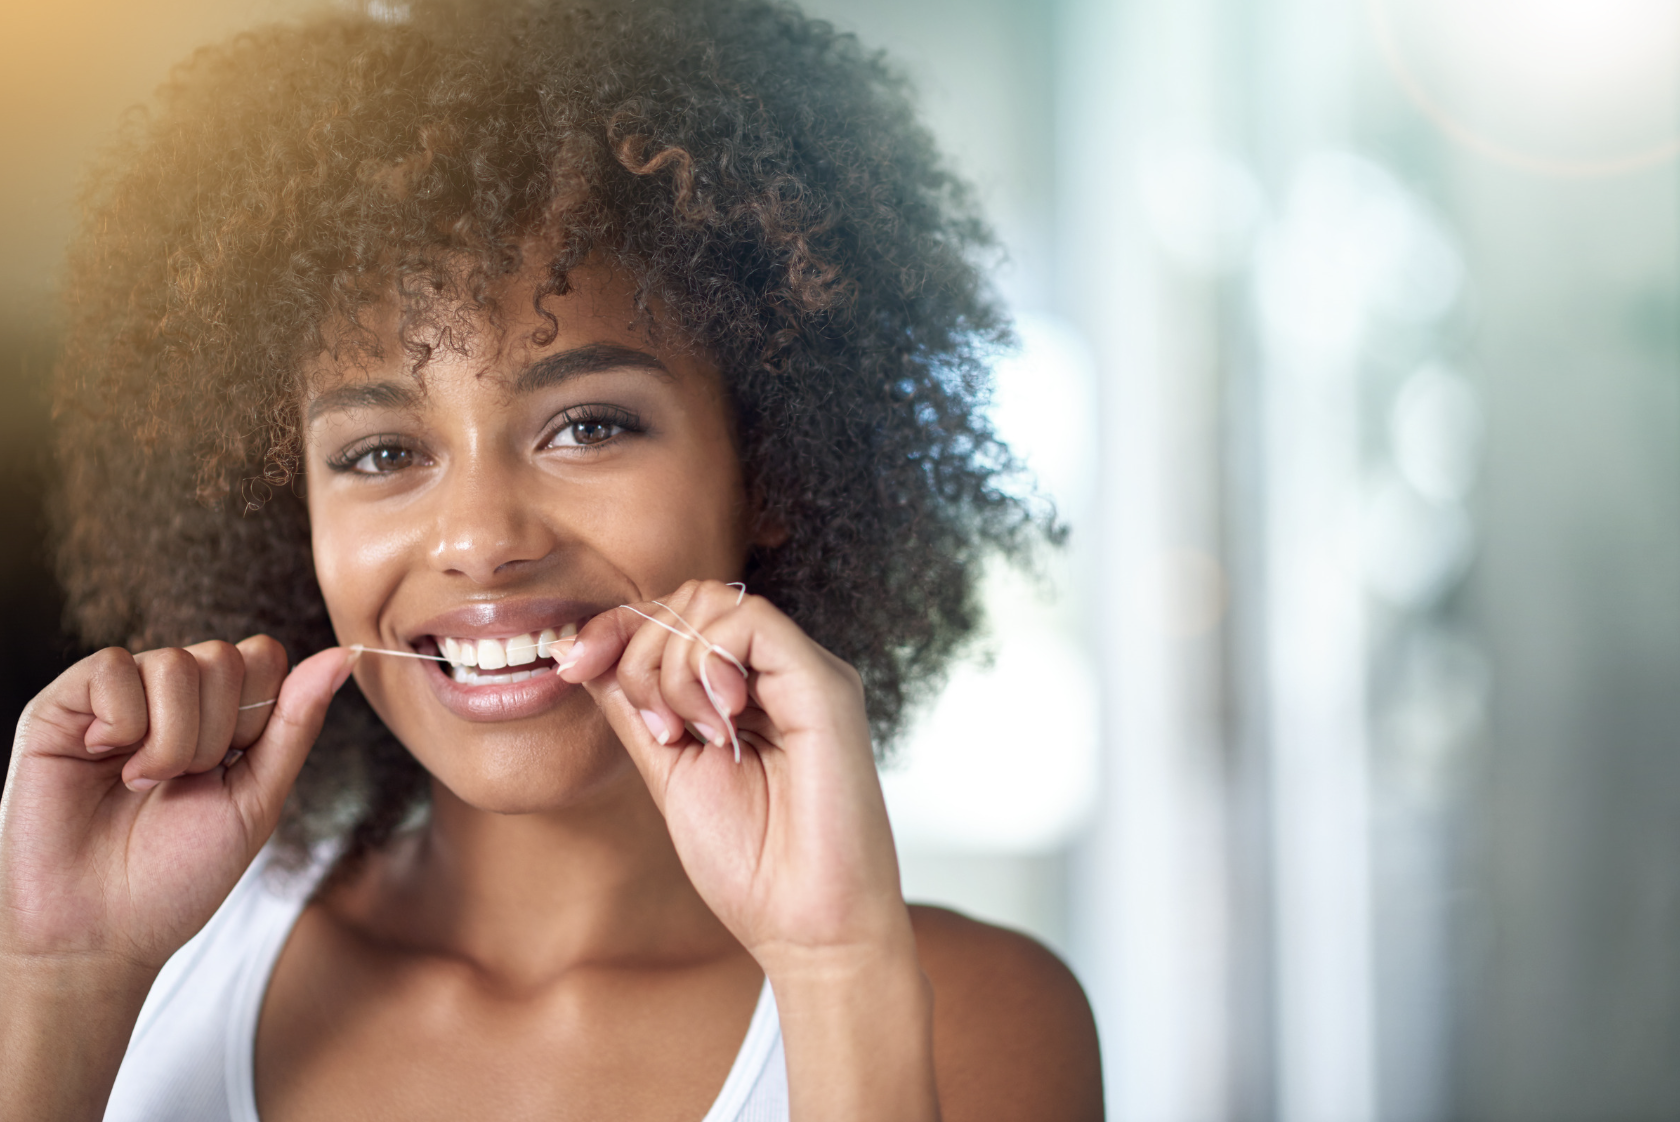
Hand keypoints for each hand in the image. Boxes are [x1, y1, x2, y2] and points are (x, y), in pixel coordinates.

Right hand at [0, 638, 354, 971]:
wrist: (101, 930)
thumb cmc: (180, 874)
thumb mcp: (258, 798)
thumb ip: (297, 722)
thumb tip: (343, 654)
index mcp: (222, 714)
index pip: (263, 656)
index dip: (259, 711)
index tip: (232, 767)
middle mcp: (170, 697)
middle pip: (224, 658)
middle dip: (217, 735)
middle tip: (181, 785)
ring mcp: (118, 697)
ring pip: (174, 662)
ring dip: (172, 740)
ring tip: (144, 784)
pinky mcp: (63, 704)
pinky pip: (112, 666)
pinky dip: (121, 722)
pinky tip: (103, 759)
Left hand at [559, 580, 911, 970]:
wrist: (806, 930)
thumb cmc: (752, 866)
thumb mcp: (668, 771)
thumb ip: (635, 709)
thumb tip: (585, 655)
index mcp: (749, 688)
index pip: (678, 615)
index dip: (616, 628)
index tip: (570, 665)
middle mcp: (782, 671)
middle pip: (691, 598)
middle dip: (639, 650)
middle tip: (654, 728)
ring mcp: (807, 673)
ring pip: (713, 602)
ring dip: (670, 666)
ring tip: (689, 734)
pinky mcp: (825, 686)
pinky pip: (750, 622)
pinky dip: (708, 663)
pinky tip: (717, 721)